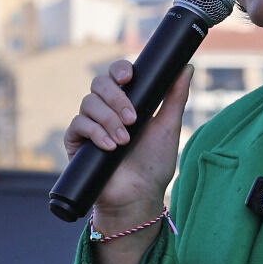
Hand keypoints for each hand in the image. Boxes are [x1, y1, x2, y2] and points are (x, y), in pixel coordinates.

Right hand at [65, 61, 191, 263]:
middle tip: (133, 118)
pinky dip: (95, 133)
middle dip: (115, 97)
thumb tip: (186, 67)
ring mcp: (89, 124)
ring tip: (124, 140)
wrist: (137, 196)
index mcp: (126, 102)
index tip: (130, 77)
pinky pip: (78, 124)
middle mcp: (105, 110)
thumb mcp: (168, 127)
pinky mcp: (76, 141)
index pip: (116, 75)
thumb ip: (175, 97)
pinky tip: (110, 147)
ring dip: (108, 119)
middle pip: (98, 84)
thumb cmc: (153, 165)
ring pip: (88, 103)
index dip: (119, 70)